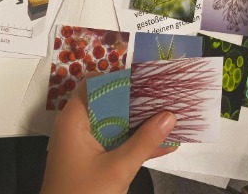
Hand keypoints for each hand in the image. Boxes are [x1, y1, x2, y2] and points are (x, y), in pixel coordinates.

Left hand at [42, 73, 177, 193]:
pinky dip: (138, 141)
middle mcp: (78, 127)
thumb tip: (170, 116)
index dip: (121, 78)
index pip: (95, 84)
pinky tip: (166, 144)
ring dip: (142, 121)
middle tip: (168, 95)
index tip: (150, 79)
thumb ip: (145, 141)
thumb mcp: (118, 168)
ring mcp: (86, 143)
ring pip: (117, 122)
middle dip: (139, 99)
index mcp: (75, 121)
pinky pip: (118, 141)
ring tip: (173, 115)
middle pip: (109, 101)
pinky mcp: (94, 158)